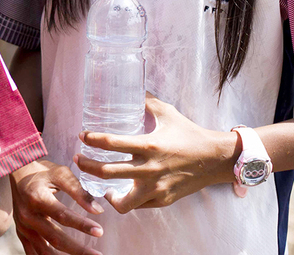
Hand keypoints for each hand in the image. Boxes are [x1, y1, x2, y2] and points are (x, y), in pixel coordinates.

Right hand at [11, 160, 103, 254]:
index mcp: (37, 197)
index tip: (99, 232)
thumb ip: (78, 191)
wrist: (16, 171)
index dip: (82, 225)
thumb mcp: (60, 173)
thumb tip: (97, 210)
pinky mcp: (20, 232)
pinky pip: (32, 252)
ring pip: (44, 250)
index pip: (62, 215)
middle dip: (77, 249)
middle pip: (55, 238)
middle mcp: (27, 215)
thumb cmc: (42, 170)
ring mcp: (23, 226)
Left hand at [75, 92, 238, 211]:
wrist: (215, 159)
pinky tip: (123, 191)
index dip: (91, 139)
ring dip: (106, 193)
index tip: (82, 136)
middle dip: (86, 166)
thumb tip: (132, 88)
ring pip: (122, 202)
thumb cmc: (190, 134)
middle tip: (78, 160)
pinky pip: (139, 205)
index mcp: (148, 145)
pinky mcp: (163, 200)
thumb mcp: (167, 113)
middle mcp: (149, 169)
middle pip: (106, 173)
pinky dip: (128, 200)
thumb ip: (147, 101)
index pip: (110, 143)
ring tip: (100, 185)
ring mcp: (156, 188)